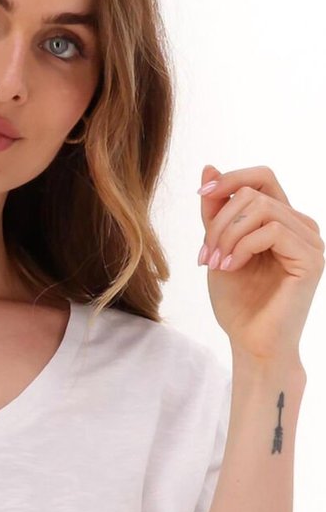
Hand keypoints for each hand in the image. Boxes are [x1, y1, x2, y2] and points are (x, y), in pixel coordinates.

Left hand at [197, 163, 323, 361]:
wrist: (251, 344)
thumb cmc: (238, 302)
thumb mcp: (218, 248)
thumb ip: (215, 211)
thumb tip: (209, 167)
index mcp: (282, 221)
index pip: (262, 177)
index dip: (230, 179)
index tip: (200, 196)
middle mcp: (301, 226)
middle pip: (255, 192)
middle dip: (220, 219)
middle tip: (205, 254)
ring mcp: (310, 241)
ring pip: (261, 209)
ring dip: (227, 235)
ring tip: (214, 263)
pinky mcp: (311, 259)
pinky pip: (272, 231)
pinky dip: (242, 246)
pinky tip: (229, 267)